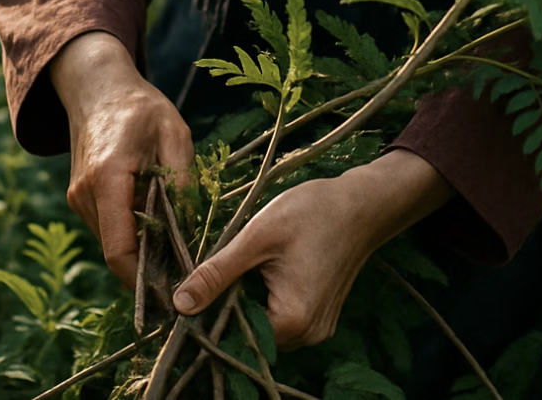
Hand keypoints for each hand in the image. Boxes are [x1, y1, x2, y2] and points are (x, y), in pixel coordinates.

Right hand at [49, 31, 193, 287]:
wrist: (100, 89)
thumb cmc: (141, 108)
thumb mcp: (175, 134)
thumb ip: (182, 181)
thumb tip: (190, 230)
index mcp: (108, 178)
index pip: (119, 249)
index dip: (144, 279)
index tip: (175, 288)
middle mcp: (85, 194)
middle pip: (117, 251)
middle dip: (150, 264)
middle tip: (186, 267)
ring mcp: (78, 198)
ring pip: (112, 242)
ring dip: (141, 246)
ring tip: (175, 238)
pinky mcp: (80, 198)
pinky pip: (108, 227)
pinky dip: (131, 230)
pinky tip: (155, 216)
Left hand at [172, 149, 452, 348]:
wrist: (362, 204)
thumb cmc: (313, 212)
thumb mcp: (258, 237)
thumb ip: (218, 274)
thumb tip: (179, 305)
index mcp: (291, 321)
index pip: (231, 334)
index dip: (210, 310)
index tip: (200, 283)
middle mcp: (306, 336)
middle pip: (248, 331)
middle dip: (231, 301)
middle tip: (233, 261)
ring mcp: (316, 330)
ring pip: (263, 324)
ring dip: (249, 298)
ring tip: (255, 260)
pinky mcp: (320, 318)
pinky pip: (281, 317)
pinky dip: (268, 297)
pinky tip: (271, 267)